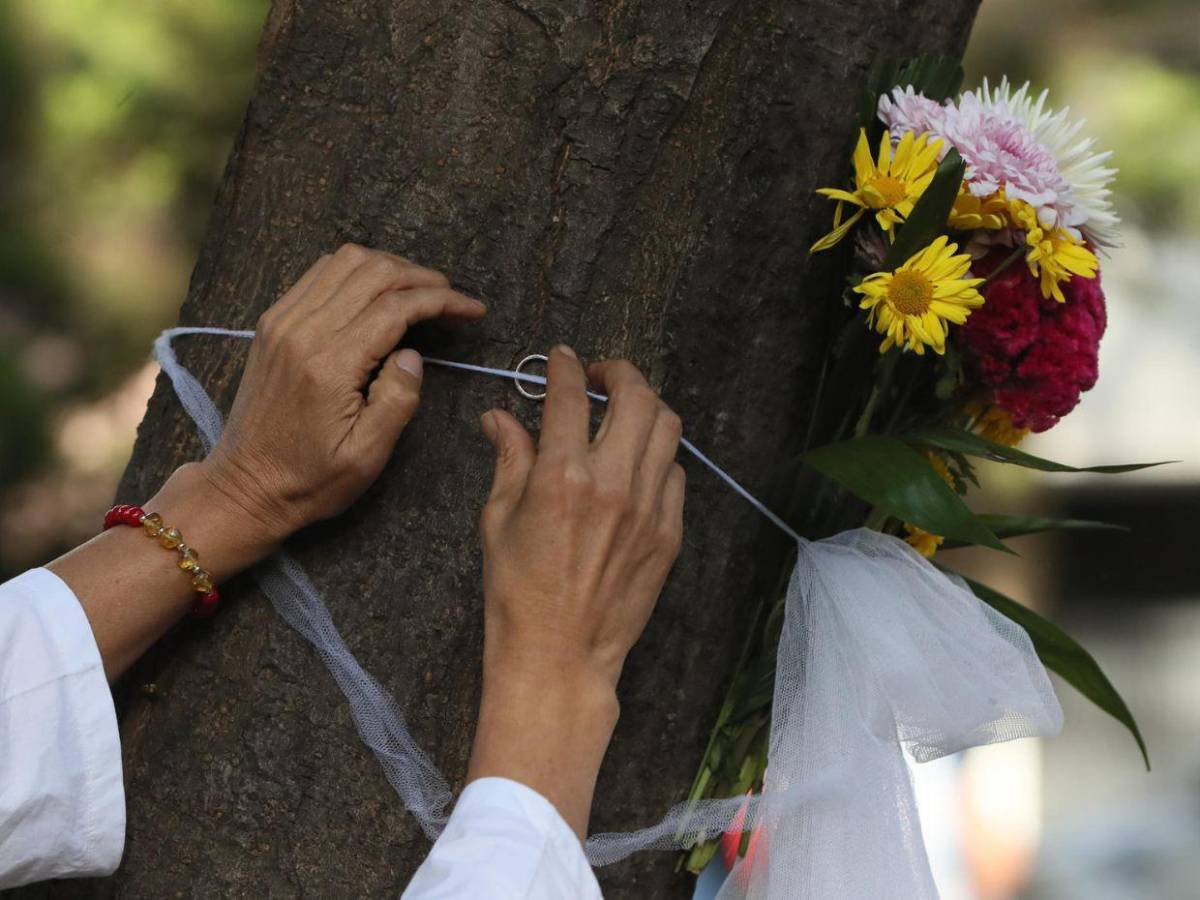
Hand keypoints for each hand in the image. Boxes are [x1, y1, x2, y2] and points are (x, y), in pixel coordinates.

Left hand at [201, 243, 486, 545]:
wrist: (245, 486)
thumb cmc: (310, 479)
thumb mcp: (366, 456)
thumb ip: (397, 400)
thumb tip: (414, 354)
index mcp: (330, 364)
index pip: (396, 307)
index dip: (442, 301)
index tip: (473, 310)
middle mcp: (303, 331)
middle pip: (373, 272)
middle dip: (422, 278)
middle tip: (453, 300)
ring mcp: (282, 321)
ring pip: (345, 262)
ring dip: (390, 268)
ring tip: (421, 292)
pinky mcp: (273, 322)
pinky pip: (319, 274)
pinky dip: (356, 272)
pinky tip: (378, 292)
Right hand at [467, 345, 684, 836]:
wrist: (559, 657)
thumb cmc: (516, 592)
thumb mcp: (498, 520)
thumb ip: (509, 459)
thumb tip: (499, 417)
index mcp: (562, 477)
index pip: (570, 397)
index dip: (565, 367)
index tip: (561, 358)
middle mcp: (613, 484)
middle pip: (636, 397)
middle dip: (618, 373)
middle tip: (600, 378)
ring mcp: (649, 508)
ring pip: (667, 428)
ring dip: (646, 407)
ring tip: (624, 413)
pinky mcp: (669, 533)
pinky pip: (674, 473)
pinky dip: (657, 455)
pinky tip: (636, 463)